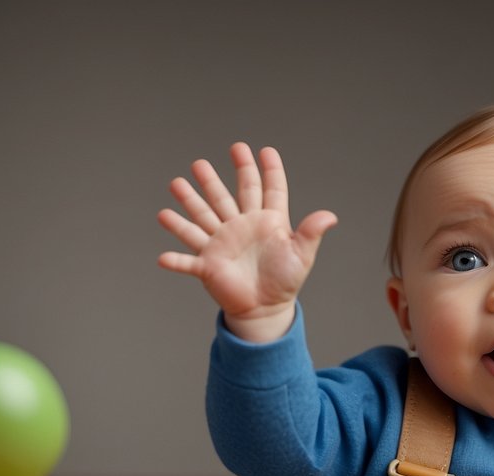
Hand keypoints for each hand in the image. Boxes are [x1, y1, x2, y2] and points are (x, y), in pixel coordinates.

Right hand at [158, 143, 336, 341]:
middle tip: (201, 163)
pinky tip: (163, 257)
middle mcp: (240, 227)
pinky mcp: (208, 266)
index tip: (263, 150)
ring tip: (176, 183)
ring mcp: (221, 244)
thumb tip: (330, 216)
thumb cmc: (285, 280)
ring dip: (188, 203)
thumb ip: (311, 233)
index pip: (267, 189)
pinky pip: (188, 263)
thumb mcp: (302, 255)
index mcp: (266, 221)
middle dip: (212, 180)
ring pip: (201, 218)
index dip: (267, 170)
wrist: (266, 308)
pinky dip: (176, 261)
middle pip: (225, 197)